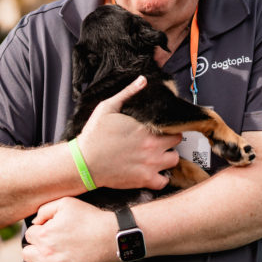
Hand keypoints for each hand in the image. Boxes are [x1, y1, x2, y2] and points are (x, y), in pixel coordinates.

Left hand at [16, 197, 116, 261]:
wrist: (111, 237)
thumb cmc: (90, 218)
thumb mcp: (66, 203)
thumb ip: (45, 210)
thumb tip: (34, 222)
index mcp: (43, 235)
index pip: (29, 235)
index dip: (37, 232)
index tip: (45, 232)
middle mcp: (45, 255)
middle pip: (27, 254)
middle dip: (32, 249)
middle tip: (41, 249)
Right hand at [76, 76, 182, 190]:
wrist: (84, 162)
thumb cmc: (94, 135)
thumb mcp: (107, 108)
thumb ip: (128, 93)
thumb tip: (143, 80)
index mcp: (146, 129)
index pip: (172, 126)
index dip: (169, 126)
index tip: (162, 128)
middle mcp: (152, 147)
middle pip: (177, 142)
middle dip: (170, 140)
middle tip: (160, 141)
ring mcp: (150, 165)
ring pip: (174, 160)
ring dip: (168, 157)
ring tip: (158, 155)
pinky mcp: (144, 180)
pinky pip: (164, 181)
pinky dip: (161, 178)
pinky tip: (153, 172)